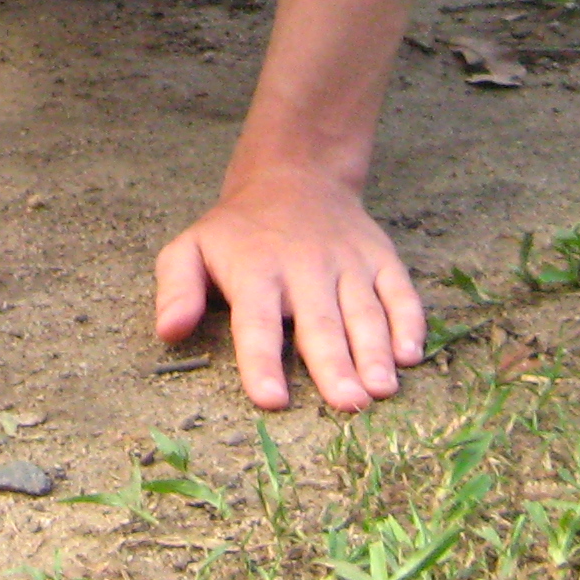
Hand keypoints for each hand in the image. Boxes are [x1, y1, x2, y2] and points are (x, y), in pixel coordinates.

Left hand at [154, 163, 424, 413]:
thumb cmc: (237, 233)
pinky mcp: (380, 258)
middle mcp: (304, 266)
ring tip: (381, 390)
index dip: (262, 361)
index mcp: (255, 270)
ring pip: (364, 310)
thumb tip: (167, 331)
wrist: (294, 175)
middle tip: (347, 404)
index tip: (271, 400)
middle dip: (333, 364)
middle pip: (319, 322)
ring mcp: (347, 262)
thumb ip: (176, 290)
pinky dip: (410, 321)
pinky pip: (400, 291)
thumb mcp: (191, 249)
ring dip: (375, 351)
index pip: (256, 322)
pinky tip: (411, 354)